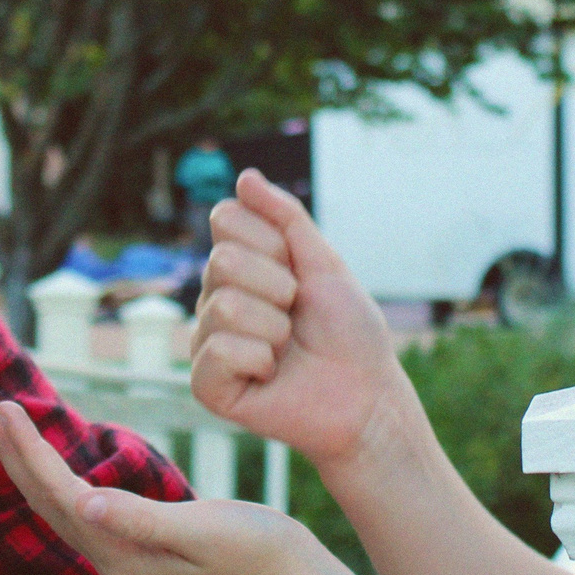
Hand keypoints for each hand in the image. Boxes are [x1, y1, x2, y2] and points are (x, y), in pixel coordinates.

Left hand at [0, 396, 329, 574]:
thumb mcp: (201, 532)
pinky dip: (59, 474)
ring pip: (60, 502)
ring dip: (30, 461)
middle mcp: (112, 559)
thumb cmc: (259, 555)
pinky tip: (54, 460)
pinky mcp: (143, 544)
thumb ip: (141, 520)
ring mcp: (125, 555)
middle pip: (45, 498)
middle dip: (12, 450)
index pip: (58, 494)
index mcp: (119, 556)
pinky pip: (83, 504)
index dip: (26, 450)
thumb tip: (83, 505)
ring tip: (6, 421)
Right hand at [190, 171, 421, 473]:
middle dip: (279, 286)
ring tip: (287, 349)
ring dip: (274, 327)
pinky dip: (259, 360)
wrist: (367, 397)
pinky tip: (270, 375)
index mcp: (240, 268)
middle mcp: (215, 300)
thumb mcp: (324, 263)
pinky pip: (218, 351)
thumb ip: (285, 218)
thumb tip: (245, 177)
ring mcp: (207, 342)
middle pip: (222, 260)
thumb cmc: (349, 333)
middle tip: (297, 315)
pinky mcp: (207, 385)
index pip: (226, 218)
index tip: (299, 273)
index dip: (273, 242)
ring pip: (223, 305)